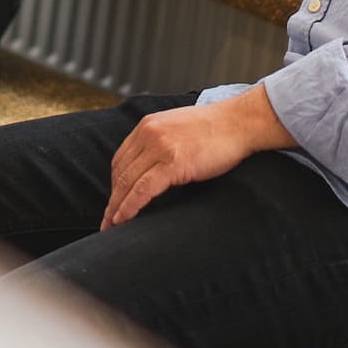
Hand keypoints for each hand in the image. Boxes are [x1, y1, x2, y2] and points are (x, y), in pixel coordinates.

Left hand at [103, 91, 283, 227]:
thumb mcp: (180, 129)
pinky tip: (124, 219)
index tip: (113, 201)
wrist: (241, 121)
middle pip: (120, 172)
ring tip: (111, 226)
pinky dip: (130, 206)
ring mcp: (159, 147)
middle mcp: (148, 134)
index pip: (121, 159)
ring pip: (127, 182)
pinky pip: (143, 189)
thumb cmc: (218, 129)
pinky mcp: (172, 162)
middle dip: (112, 199)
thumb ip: (162, 143)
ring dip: (116, 207)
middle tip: (106, 220)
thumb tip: (154, 168)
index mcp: (148, 125)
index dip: (115, 184)